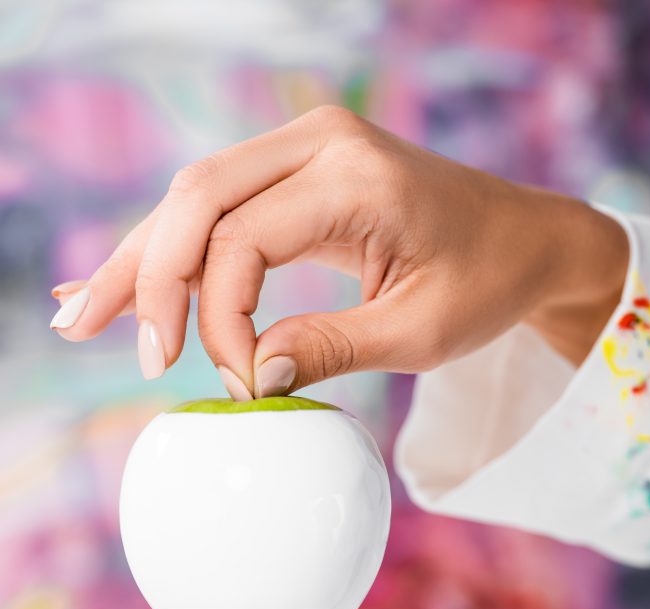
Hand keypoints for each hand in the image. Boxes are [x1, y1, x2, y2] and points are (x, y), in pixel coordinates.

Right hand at [50, 105, 628, 396]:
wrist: (528, 239)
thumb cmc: (486, 281)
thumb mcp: (419, 332)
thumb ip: (328, 349)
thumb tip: (250, 378)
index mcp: (353, 174)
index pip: (242, 242)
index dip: (221, 320)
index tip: (240, 383)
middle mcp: (319, 142)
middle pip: (195, 201)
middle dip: (146, 278)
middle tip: (117, 346)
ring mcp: (304, 149)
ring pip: (193, 200)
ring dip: (139, 261)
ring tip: (78, 314)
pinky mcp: (298, 173)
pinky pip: (220, 207)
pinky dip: (172, 250)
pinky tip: (120, 280)